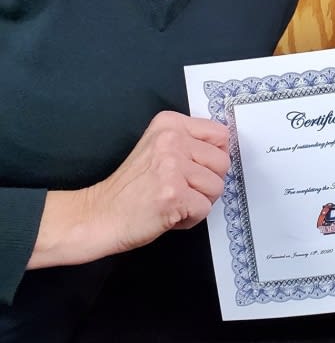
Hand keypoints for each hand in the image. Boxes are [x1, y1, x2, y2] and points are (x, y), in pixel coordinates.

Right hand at [89, 111, 229, 252]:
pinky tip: (169, 213)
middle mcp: (171, 140)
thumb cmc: (132, 187)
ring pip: (217, 187)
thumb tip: (226, 151)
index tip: (196, 168)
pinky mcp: (174, 194)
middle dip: (208, 182)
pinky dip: (190, 218)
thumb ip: (190, 143)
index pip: (220, 134)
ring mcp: (172, 166)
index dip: (214, 157)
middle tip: (182, 189)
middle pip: (222, 162)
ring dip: (199, 201)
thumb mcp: (159, 148)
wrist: (101, 214)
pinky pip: (205, 208)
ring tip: (174, 201)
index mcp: (170, 124)